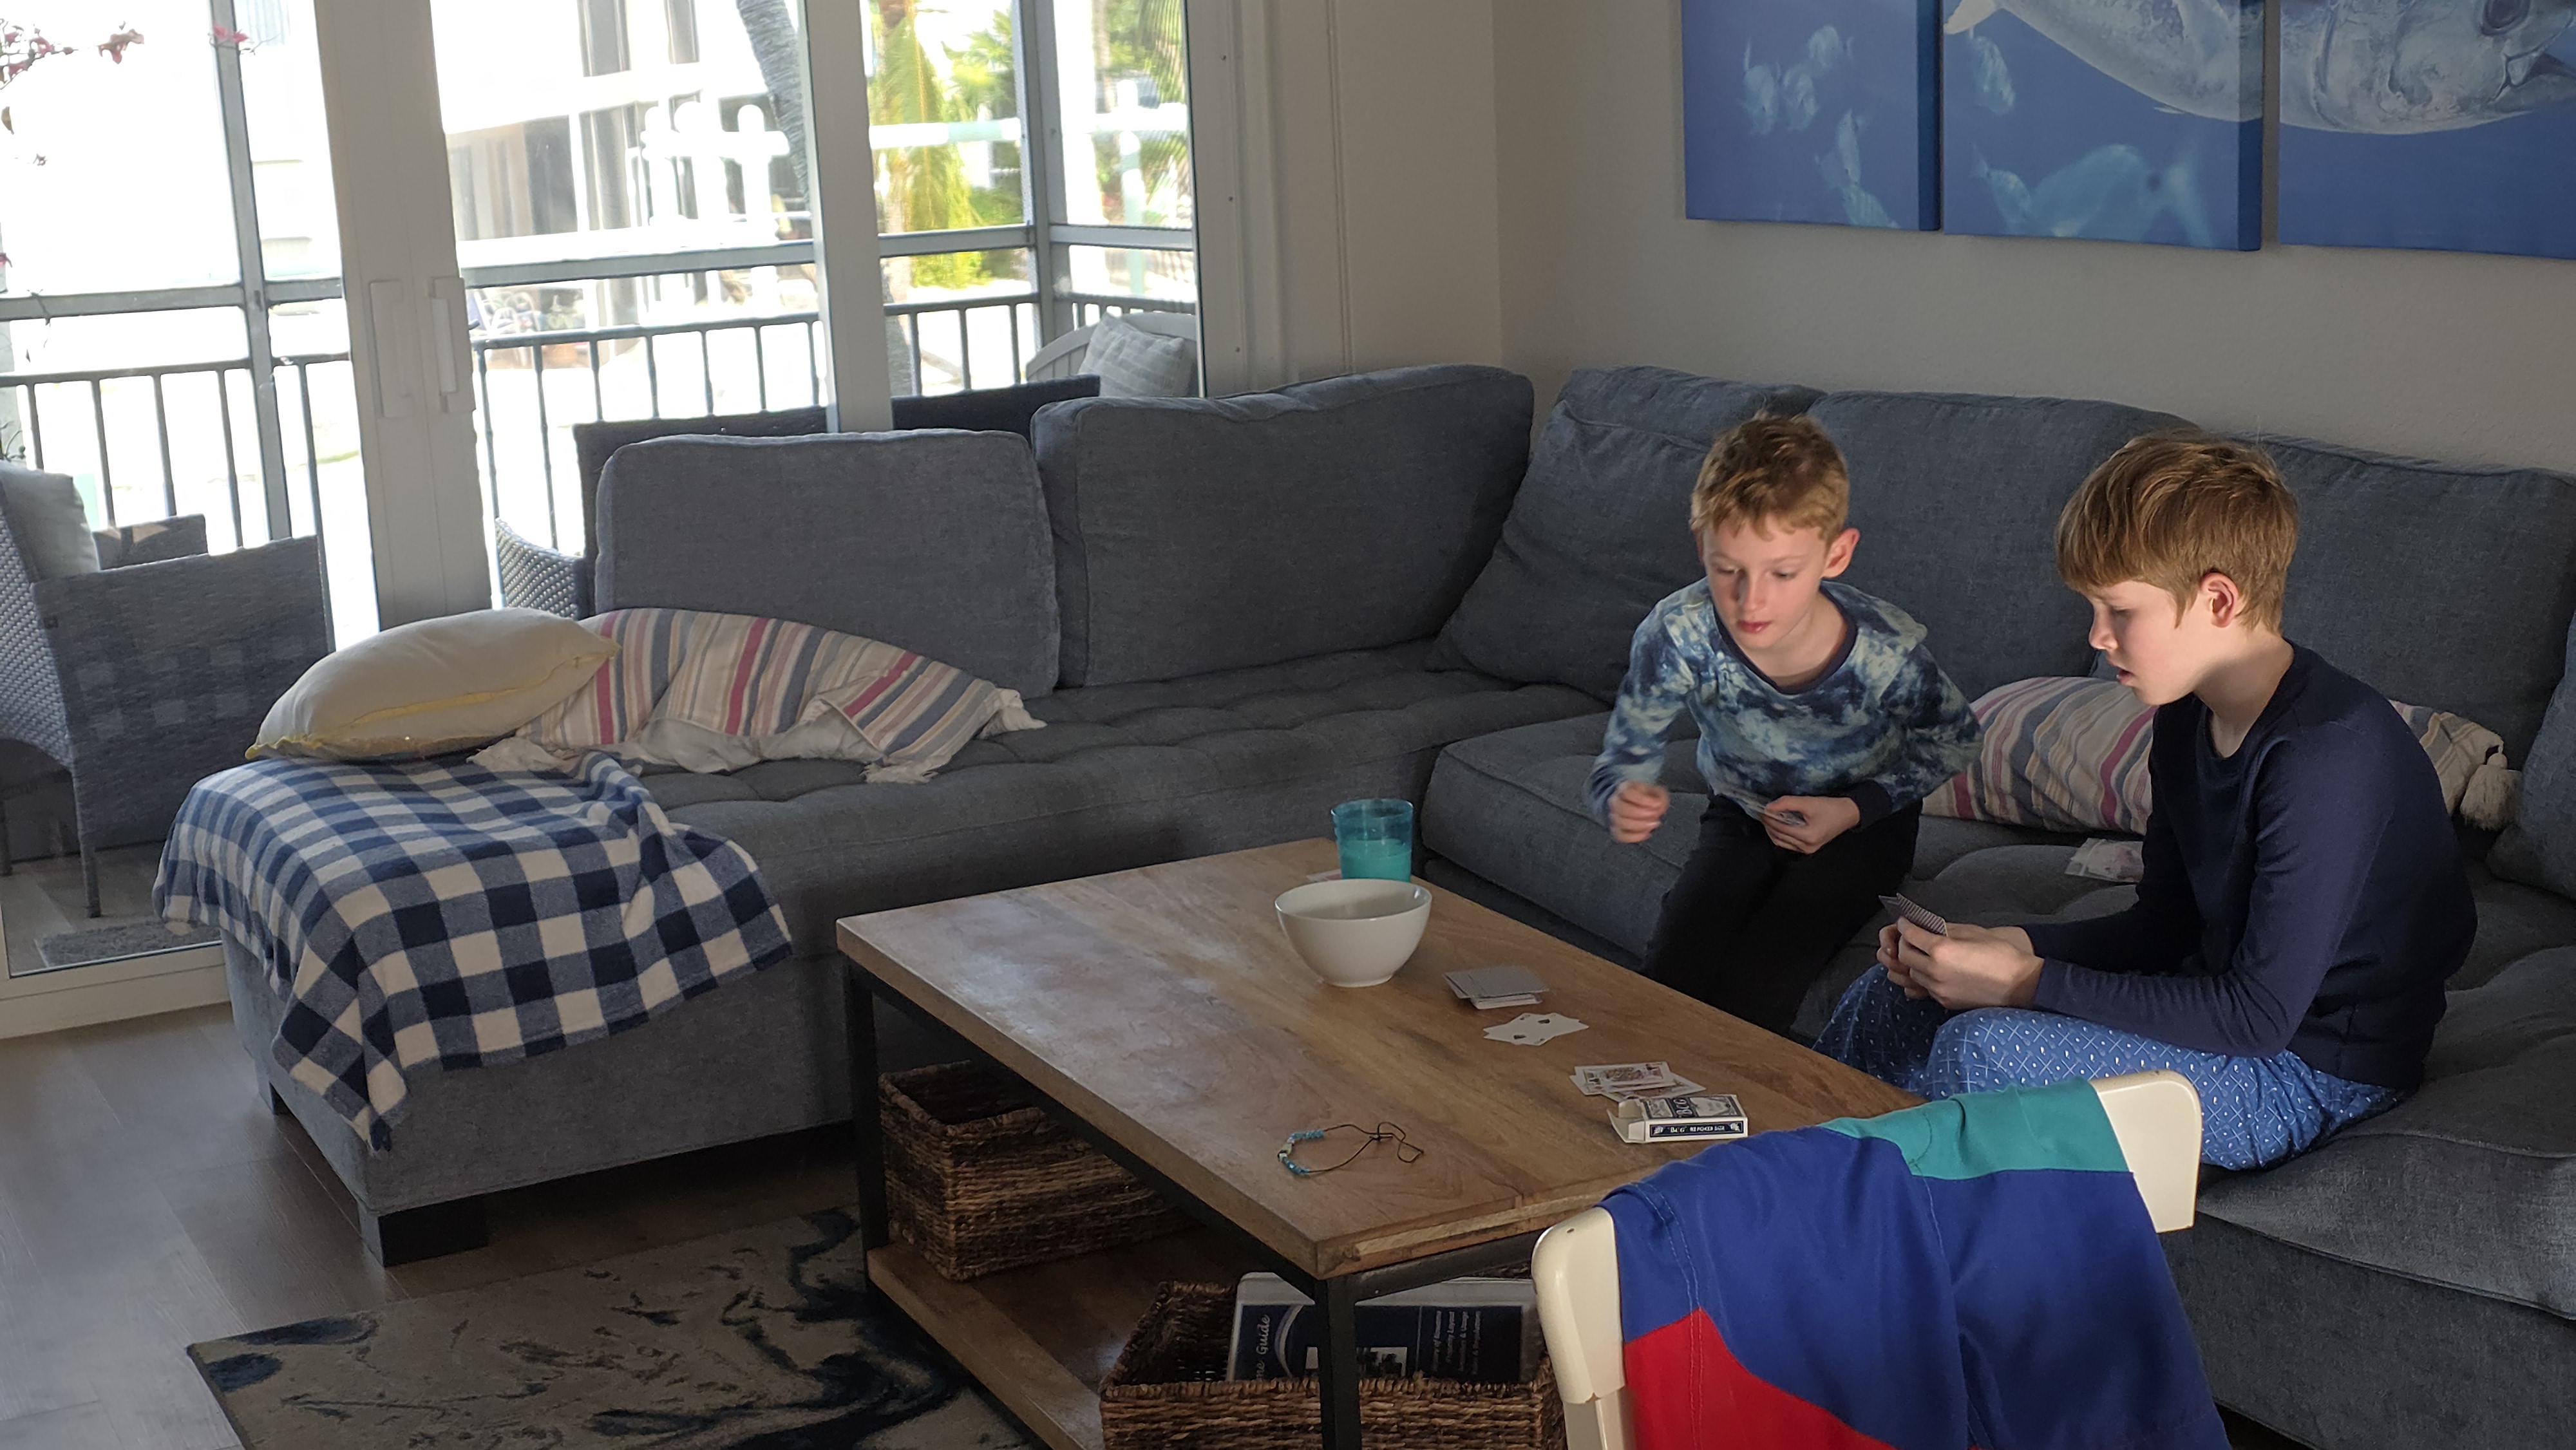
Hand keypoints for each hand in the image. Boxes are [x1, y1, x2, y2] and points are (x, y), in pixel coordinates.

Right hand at [1608, 782, 1669, 843]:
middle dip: (1641, 813)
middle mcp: (1615, 801)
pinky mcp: (1616, 829)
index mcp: (1624, 788)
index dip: (1643, 799)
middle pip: (1622, 808)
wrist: (1635, 803)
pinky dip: (1635, 837)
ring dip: (1640, 825)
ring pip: (1621, 823)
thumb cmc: (1646, 797)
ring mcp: (1614, 816)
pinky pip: (1621, 836)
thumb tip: (1658, 806)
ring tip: (1652, 824)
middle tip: (1654, 815)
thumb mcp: (1657, 792)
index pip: (1627, 792)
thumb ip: (1660, 798)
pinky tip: (1646, 833)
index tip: (1657, 803)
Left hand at [1760, 795, 1859, 853]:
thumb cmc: (1830, 807)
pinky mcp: (1809, 849)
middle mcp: (1806, 847)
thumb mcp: (1808, 802)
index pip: (1780, 828)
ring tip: (1766, 819)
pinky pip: (1788, 844)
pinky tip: (1777, 826)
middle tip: (1760, 813)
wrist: (1848, 814)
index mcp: (1807, 837)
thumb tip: (1768, 807)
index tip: (1760, 809)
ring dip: (1772, 831)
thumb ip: (1787, 803)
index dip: (1768, 818)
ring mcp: (1808, 850)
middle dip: (1768, 825)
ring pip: (1781, 842)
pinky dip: (1780, 836)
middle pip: (1779, 837)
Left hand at [1885, 921, 2042, 1009]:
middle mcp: (1935, 971)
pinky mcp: (1945, 1001)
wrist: (2020, 984)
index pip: (1911, 936)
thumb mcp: (1972, 932)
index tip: (1905, 922)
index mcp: (1941, 950)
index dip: (1905, 926)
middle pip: (1905, 957)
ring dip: (1915, 963)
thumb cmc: (2001, 955)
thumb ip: (1946, 929)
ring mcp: (1939, 989)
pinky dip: (1926, 977)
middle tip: (1913, 937)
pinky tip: (1937, 970)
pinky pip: (1926, 988)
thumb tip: (1929, 926)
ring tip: (1926, 954)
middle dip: (1906, 945)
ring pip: (1913, 974)